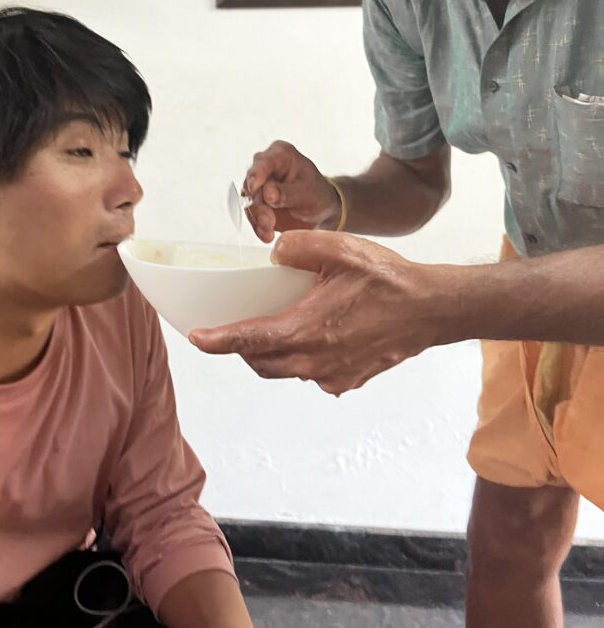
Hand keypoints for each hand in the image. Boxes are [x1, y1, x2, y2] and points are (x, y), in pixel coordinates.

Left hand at [190, 231, 447, 394]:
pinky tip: (314, 335)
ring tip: (273, 327)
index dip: (218, 341)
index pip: (249, 340)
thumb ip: (299, 246)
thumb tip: (274, 253)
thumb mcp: (341, 248)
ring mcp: (333, 376)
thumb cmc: (389, 280)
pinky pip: (312, 374)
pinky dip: (302, 358)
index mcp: (307, 329)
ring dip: (272, 353)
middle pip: (261, 362)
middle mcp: (316, 361)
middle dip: (241, 348)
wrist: (432, 309)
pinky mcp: (349, 380)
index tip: (196, 338)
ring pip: (286, 370)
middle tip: (232, 328)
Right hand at [243, 141, 340, 242]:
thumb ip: (287, 192)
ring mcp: (259, 186)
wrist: (320, 210)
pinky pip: (251, 215)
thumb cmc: (317, 193)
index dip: (256, 174)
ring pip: (249, 202)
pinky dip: (258, 226)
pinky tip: (266, 234)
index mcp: (280, 155)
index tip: (254, 186)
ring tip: (268, 230)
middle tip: (268, 220)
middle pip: (251, 184)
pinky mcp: (256, 203)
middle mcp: (266, 167)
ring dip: (258, 218)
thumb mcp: (307, 192)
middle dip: (258, 204)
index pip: (264, 161)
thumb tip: (268, 193)